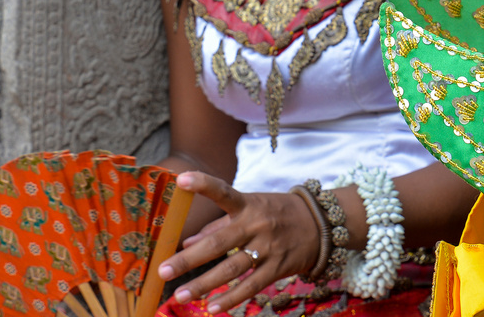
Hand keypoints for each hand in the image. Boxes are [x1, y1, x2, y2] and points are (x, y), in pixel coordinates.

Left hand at [157, 172, 321, 312]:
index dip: (203, 185)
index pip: (223, 192)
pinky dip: (231, 299)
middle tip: (163, 270)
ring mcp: (268, 248)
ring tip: (180, 295)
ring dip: (204, 284)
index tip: (182, 180)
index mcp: (248, 205)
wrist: (320, 225)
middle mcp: (256, 224)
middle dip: (189, 258)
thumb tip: (187, 240)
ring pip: (231, 269)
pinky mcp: (277, 268)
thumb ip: (218, 224)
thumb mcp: (251, 209)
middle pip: (218, 242)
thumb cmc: (277, 213)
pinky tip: (212, 308)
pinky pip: (251, 286)